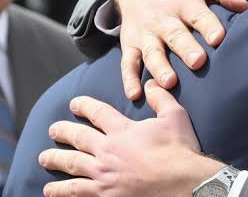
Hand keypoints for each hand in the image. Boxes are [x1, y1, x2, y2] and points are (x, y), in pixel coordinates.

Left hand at [39, 80, 222, 196]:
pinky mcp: (105, 195)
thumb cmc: (179, 150)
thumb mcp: (175, 116)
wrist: (182, 182)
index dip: (84, 106)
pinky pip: (77, 192)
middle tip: (53, 129)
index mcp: (123, 130)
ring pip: (71, 165)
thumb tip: (151, 83)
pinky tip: (51, 190)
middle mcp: (108, 151)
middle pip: (78, 138)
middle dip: (63, 131)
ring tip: (43, 158)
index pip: (98, 113)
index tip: (74, 103)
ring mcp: (104, 175)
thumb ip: (161, 98)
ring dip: (55, 160)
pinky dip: (62, 191)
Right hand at [115, 0, 247, 99]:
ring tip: (170, 82)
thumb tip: (245, 6)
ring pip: (152, 52)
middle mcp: (164, 18)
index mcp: (185, 2)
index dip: (208, 25)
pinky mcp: (130, 45)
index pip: (199, 14)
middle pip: (175, 35)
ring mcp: (145, 33)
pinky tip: (135, 95)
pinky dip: (129, 79)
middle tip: (198, 62)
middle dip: (186, 49)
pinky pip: (128, 63)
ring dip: (160, 67)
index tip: (218, 38)